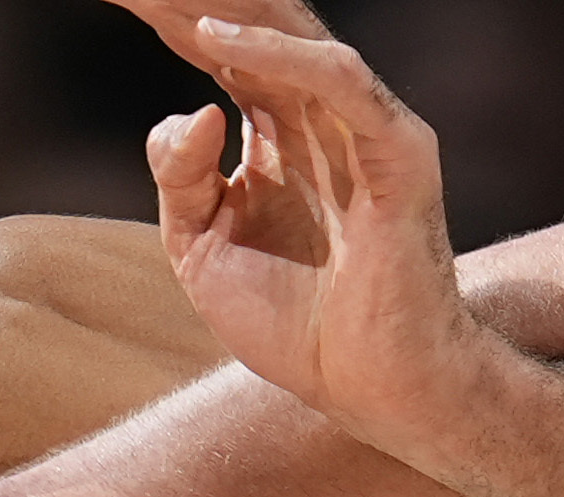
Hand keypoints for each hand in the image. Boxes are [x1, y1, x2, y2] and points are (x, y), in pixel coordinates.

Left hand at [109, 5, 499, 445]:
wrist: (366, 391)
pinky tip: (216, 41)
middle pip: (252, 26)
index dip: (166, 17)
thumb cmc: (296, 327)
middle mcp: (321, 115)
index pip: (218, 48)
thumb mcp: (202, 249)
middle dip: (188, 1)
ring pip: (292, 34)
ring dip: (224, 10)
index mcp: (278, 129)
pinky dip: (278, 55)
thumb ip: (180, 177)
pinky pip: (338, 80)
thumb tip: (192, 111)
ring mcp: (363, 127)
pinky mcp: (397, 151)